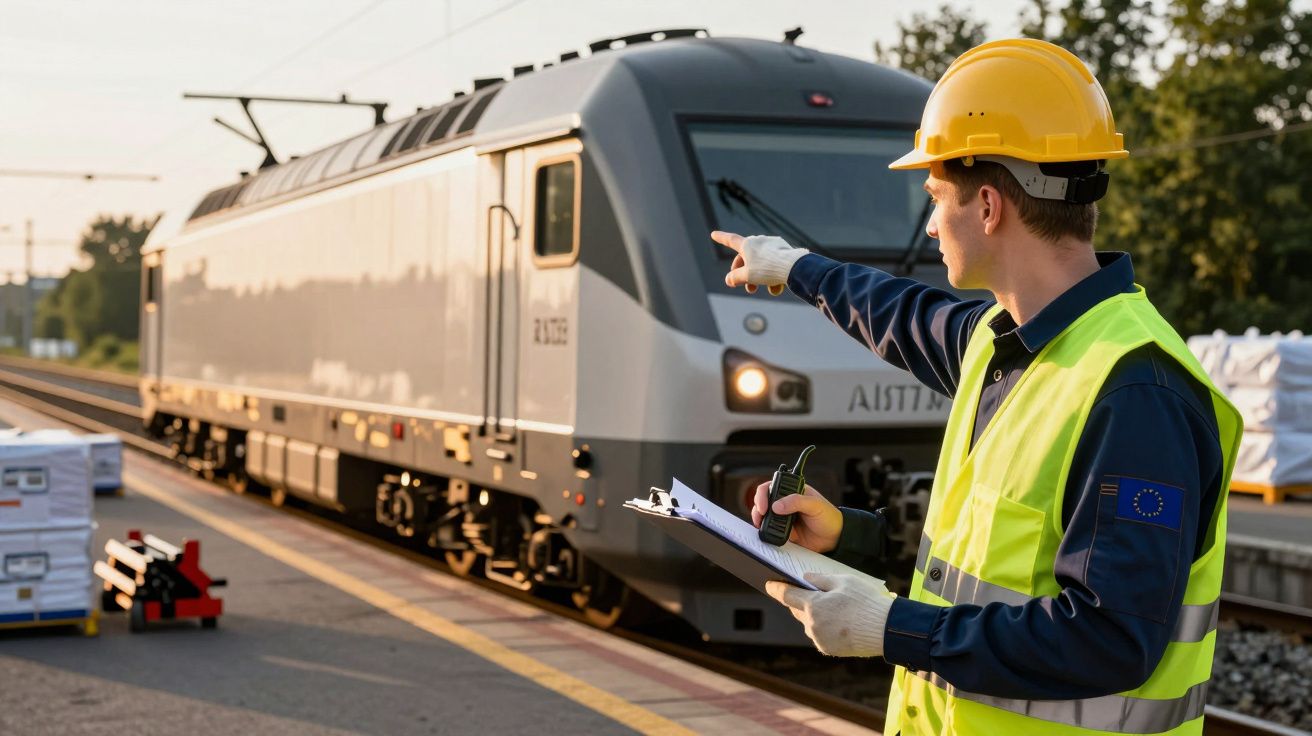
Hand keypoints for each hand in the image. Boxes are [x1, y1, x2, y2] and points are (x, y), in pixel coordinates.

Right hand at [711, 231, 808, 295]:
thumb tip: (729, 279)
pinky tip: (779, 287)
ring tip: (769, 290)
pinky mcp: (785, 251)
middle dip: (747, 275)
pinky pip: (774, 265)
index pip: (730, 240)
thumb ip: (735, 278)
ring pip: (762, 264)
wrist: (794, 267)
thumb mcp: (747, 276)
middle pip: (747, 259)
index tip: (713, 234)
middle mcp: (759, 241)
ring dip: (763, 279)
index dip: (721, 238)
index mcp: (747, 244)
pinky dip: (774, 276)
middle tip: (749, 290)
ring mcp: (773, 245)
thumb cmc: (767, 269)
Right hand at [751, 481, 842, 553]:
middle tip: (761, 514)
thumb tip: (777, 505)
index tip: (765, 505)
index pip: (773, 486)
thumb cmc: (829, 517)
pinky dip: (765, 529)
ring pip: (764, 514)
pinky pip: (770, 528)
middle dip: (759, 507)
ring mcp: (784, 516)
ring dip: (760, 518)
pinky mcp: (784, 530)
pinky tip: (766, 531)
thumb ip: (796, 502)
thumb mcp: (815, 505)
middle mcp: (786, 503)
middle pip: (764, 500)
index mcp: (793, 491)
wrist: (835, 538)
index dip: (764, 494)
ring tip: (761, 523)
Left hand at [765, 572, 892, 656]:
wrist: (885, 630)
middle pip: (797, 610)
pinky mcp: (828, 649)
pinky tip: (840, 621)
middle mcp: (812, 625)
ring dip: (815, 615)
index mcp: (813, 605)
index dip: (776, 588)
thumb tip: (804, 577)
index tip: (769, 584)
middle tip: (812, 592)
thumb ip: (820, 579)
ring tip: (835, 607)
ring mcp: (819, 639)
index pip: (786, 595)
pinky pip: (820, 635)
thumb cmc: (866, 602)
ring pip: (809, 623)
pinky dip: (824, 627)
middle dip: (801, 601)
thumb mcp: (843, 581)